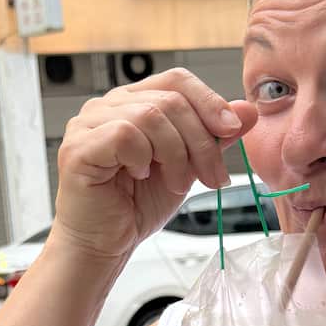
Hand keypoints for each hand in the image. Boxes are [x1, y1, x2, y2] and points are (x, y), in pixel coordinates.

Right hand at [52, 67, 257, 263]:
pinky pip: (124, 134)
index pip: (177, 81)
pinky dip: (143, 158)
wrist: (105, 245)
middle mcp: (108, 105)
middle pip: (170, 99)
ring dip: (175, 155)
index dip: (209, 101)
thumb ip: (214, 137)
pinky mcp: (78, 147)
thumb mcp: (188, 167)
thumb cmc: (136, 206)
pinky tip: (139, 176)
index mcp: (133, 102)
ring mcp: (88, 123)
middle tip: (211, 176)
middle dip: (200, 140)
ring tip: (176, 183)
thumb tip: (246, 110)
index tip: (231, 130)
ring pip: (150, 116)